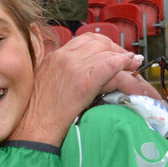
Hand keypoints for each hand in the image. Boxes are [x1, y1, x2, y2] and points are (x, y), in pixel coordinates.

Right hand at [9, 32, 148, 145]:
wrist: (34, 126)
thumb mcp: (46, 83)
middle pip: (98, 42)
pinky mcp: (84, 81)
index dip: (104, 44)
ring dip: (123, 57)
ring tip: (133, 65)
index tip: (112, 54)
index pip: (84, 40)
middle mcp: (63, 57)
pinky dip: (124, 64)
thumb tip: (81, 70)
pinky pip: (110, 64)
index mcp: (53, 57)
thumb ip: (61, 72)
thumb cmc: (38, 112)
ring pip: (106, 51)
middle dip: (116, 49)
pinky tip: (131, 67)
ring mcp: (73, 67)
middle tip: (127, 60)